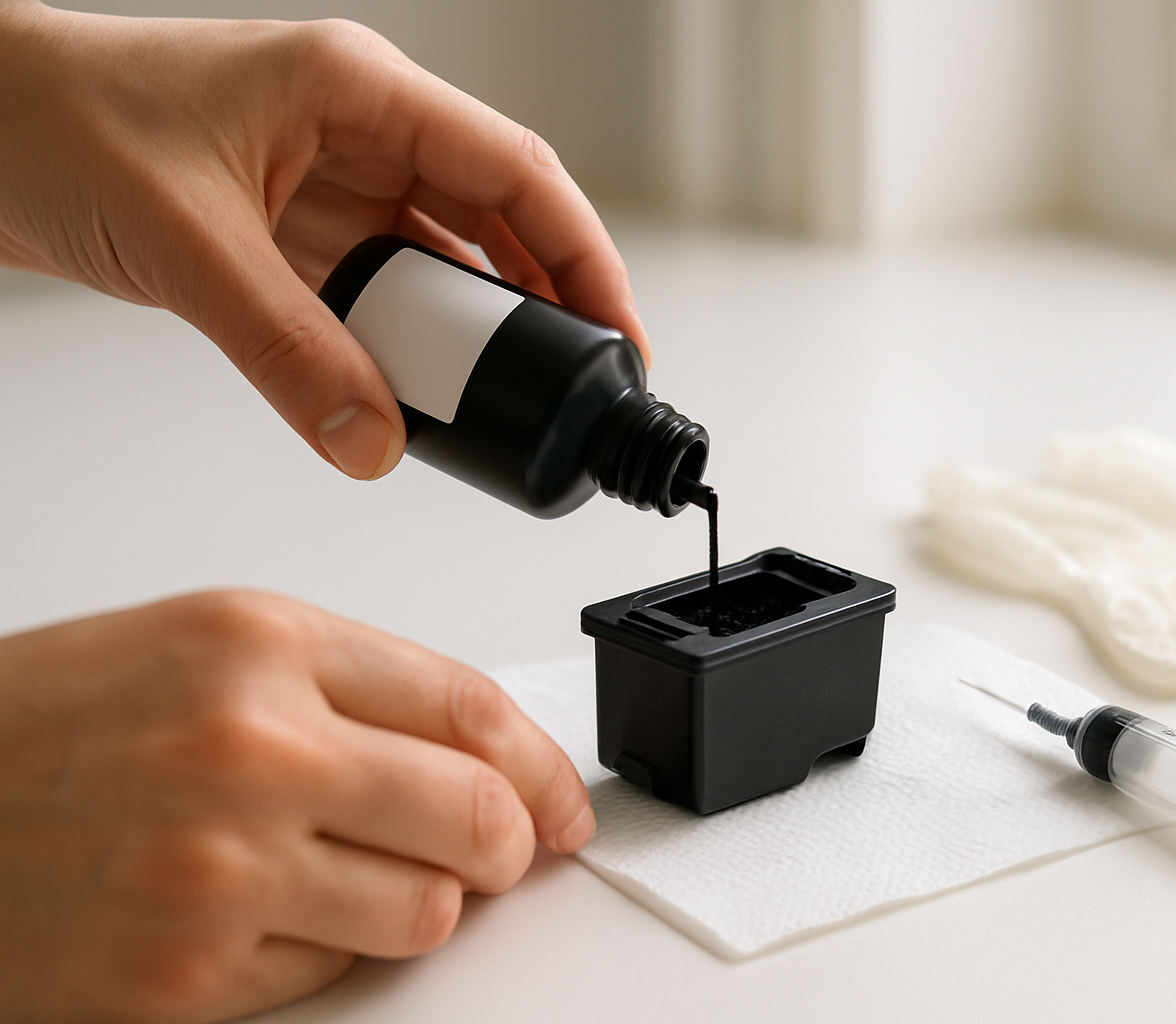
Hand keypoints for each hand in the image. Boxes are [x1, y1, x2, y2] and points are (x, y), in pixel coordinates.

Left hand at [0, 2, 649, 479]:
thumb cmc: (50, 118)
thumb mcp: (189, 243)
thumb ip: (288, 352)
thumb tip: (372, 439)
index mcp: (360, 91)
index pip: (516, 171)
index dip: (585, 254)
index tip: (618, 333)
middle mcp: (360, 131)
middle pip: (497, 220)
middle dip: (543, 303)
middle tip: (573, 384)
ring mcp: (331, 182)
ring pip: (443, 263)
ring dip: (471, 331)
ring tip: (503, 398)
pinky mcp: (298, 231)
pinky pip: (382, 294)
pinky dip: (405, 344)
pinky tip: (417, 387)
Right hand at [0, 590, 593, 1022]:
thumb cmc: (49, 722)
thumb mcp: (209, 646)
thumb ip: (355, 689)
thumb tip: (481, 755)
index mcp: (264, 646)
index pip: (472, 709)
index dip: (543, 766)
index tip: (563, 802)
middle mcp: (251, 749)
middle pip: (476, 815)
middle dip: (513, 844)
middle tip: (502, 851)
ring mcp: (220, 869)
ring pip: (428, 912)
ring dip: (426, 901)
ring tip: (365, 874)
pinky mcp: (186, 974)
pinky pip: (336, 971)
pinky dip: (333, 946)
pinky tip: (277, 908)